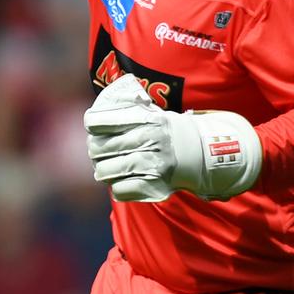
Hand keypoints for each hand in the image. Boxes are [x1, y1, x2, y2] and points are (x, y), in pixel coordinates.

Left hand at [84, 73, 261, 201]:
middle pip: (100, 148)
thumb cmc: (167, 129)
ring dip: (102, 170)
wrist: (202, 152)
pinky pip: (121, 189)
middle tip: (96, 150)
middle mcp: (149, 140)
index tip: (92, 127)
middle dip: (95, 150)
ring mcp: (153, 163)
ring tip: (103, 168)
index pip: (101, 121)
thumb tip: (101, 104)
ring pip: (107, 170)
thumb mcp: (151, 110)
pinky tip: (118, 181)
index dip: (92, 124)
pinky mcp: (155, 184)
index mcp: (145, 119)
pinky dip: (116, 186)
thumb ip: (127, 105)